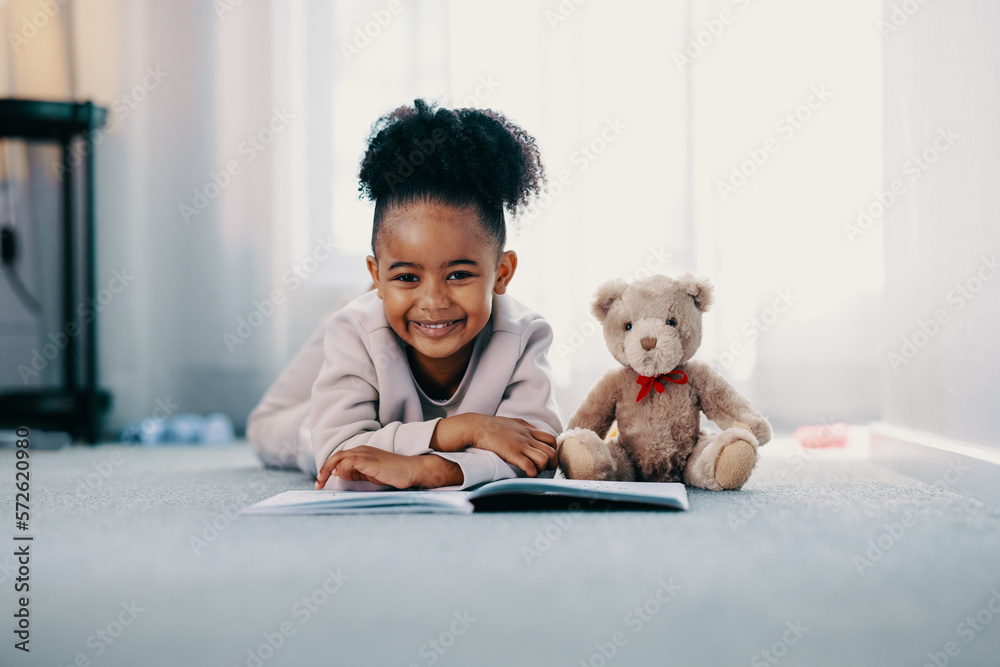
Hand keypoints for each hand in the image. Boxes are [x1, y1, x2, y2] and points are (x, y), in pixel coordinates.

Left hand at [315, 446, 460, 489]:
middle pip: (336, 456)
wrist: (410, 470)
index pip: (338, 458)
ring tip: (321, 482)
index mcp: (360, 453)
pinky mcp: (370, 460)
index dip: (327, 469)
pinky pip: (350, 461)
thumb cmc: (392, 473)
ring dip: (327, 469)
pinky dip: (341, 468)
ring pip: (339, 457)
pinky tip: (337, 476)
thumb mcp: (369, 474)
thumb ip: (354, 472)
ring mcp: (365, 454)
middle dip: (323, 470)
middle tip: (317, 484)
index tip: (320, 482)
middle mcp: (361, 450)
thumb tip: (338, 473)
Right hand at [471, 416, 557, 476]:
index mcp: (528, 430)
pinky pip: (530, 466)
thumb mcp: (511, 421)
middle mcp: (527, 437)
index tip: (545, 457)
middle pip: (552, 451)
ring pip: (544, 459)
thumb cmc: (491, 425)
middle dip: (552, 463)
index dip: (552, 450)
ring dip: (542, 468)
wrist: (476, 426)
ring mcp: (520, 445)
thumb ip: (523, 425)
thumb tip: (532, 429)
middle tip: (544, 469)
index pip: (551, 439)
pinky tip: (527, 475)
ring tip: (535, 472)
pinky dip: (532, 474)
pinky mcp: (512, 453)